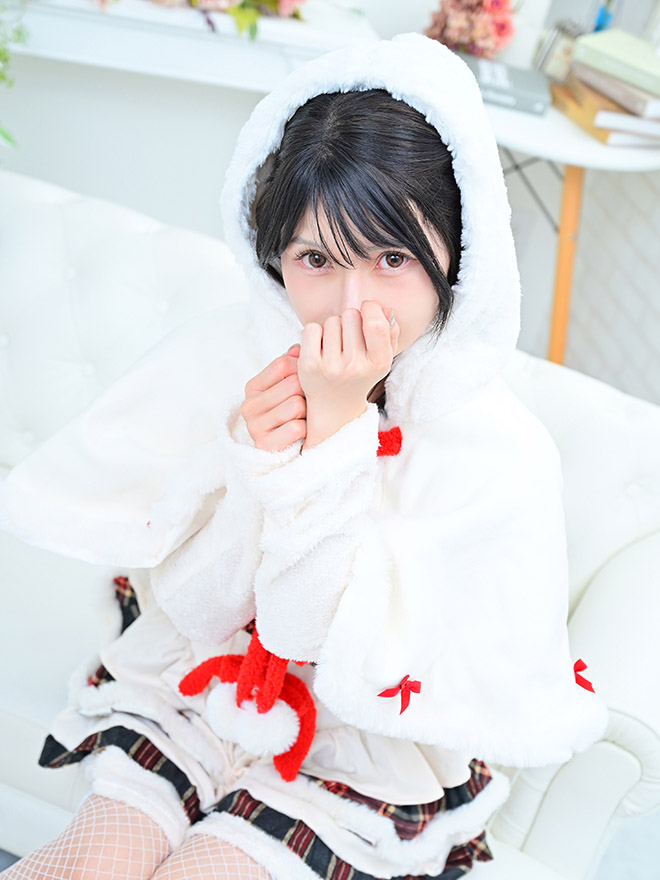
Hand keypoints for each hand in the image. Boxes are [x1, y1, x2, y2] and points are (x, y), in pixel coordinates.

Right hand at [241, 345, 305, 451]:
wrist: (286, 450)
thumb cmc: (288, 414)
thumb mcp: (286, 387)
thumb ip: (291, 365)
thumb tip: (297, 348)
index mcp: (252, 387)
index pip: (283, 363)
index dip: (302, 370)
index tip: (305, 382)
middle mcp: (249, 406)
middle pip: (292, 384)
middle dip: (305, 394)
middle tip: (304, 405)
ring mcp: (254, 426)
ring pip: (296, 405)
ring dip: (306, 413)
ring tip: (301, 419)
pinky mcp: (265, 445)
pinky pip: (297, 427)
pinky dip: (305, 431)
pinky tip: (300, 434)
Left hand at [298, 302, 398, 449]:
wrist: (335, 406)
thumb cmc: (359, 374)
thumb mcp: (382, 357)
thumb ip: (390, 331)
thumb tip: (383, 308)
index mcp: (378, 363)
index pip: (376, 324)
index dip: (370, 308)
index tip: (366, 311)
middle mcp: (355, 366)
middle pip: (351, 315)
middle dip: (350, 320)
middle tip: (349, 339)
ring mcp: (331, 367)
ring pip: (332, 321)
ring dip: (333, 328)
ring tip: (335, 346)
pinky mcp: (309, 365)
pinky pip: (312, 328)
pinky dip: (315, 333)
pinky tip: (320, 347)